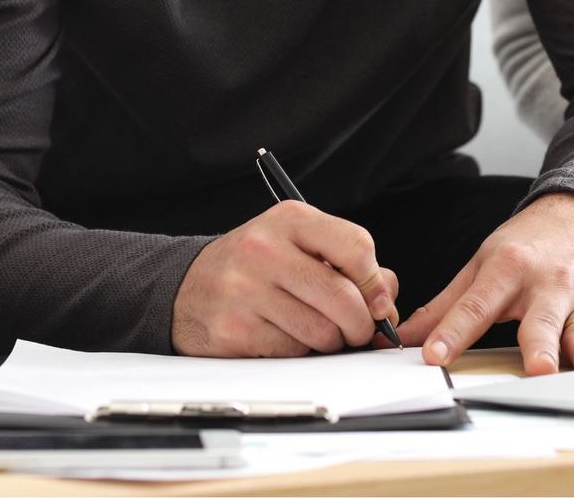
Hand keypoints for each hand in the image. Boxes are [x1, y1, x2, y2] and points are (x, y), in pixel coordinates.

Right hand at [171, 201, 400, 356]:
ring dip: (330, 342)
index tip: (378, 301)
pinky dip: (298, 352)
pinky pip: (292, 352)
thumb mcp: (297, 245)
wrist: (186, 287)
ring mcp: (246, 290)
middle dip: (361, 324)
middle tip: (358, 331)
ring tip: (315, 331)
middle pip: (343, 298)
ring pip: (322, 332)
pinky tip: (283, 336)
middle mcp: (265, 249)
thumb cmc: (254, 266)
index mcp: (289, 220)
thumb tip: (387, 298)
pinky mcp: (234, 329)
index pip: (356, 246)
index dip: (375, 282)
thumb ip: (347, 263)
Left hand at [396, 192, 573, 375]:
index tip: (434, 356)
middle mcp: (549, 284)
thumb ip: (447, 305)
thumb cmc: (530, 244)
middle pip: (541, 321)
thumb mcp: (483, 264)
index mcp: (508, 270)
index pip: (475, 306)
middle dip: (540, 345)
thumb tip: (405, 336)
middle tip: (537, 368)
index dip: (453, 332)